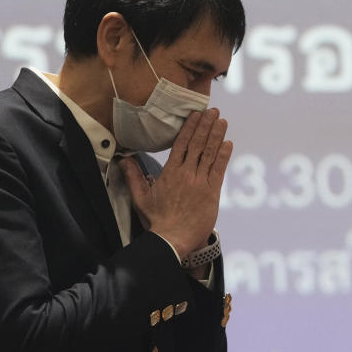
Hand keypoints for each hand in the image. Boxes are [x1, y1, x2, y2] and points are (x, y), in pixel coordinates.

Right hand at [121, 108, 231, 257]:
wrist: (172, 240)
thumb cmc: (157, 221)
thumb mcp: (141, 198)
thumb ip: (134, 177)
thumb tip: (124, 160)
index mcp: (170, 173)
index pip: (181, 144)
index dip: (190, 127)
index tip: (196, 115)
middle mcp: (186, 174)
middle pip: (198, 144)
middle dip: (206, 125)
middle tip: (213, 111)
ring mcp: (199, 182)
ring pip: (209, 154)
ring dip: (217, 136)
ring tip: (222, 121)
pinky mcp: (211, 193)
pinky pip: (218, 170)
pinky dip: (223, 156)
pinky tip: (228, 143)